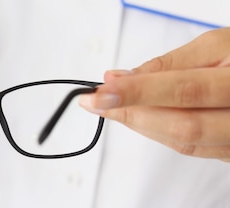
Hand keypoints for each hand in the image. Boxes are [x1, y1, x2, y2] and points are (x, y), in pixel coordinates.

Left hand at [79, 27, 229, 161]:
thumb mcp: (218, 45)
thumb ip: (171, 63)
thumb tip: (123, 78)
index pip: (185, 90)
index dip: (139, 92)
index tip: (101, 91)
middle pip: (182, 125)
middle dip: (131, 113)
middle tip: (95, 101)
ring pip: (182, 141)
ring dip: (139, 123)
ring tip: (109, 105)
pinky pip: (190, 148)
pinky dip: (157, 132)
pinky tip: (137, 117)